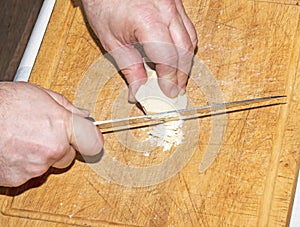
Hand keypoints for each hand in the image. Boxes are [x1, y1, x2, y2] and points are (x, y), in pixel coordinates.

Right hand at [0, 82, 102, 186]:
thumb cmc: (2, 104)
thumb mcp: (39, 94)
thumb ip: (66, 106)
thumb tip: (82, 114)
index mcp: (61, 126)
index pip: (93, 141)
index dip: (92, 138)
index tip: (90, 137)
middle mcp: (52, 149)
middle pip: (70, 155)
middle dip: (61, 146)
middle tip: (44, 133)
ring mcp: (35, 166)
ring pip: (49, 165)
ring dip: (42, 155)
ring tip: (24, 138)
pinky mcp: (19, 179)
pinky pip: (31, 173)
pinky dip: (25, 163)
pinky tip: (15, 148)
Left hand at [82, 0, 196, 101]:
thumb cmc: (103, 3)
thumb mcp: (112, 41)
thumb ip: (129, 68)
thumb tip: (138, 92)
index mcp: (147, 19)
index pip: (168, 57)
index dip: (170, 79)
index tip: (168, 93)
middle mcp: (166, 9)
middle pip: (184, 50)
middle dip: (181, 75)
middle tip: (175, 90)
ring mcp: (174, 4)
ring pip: (190, 40)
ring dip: (185, 62)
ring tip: (176, 78)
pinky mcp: (176, 3)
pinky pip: (188, 29)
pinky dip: (185, 47)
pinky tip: (177, 58)